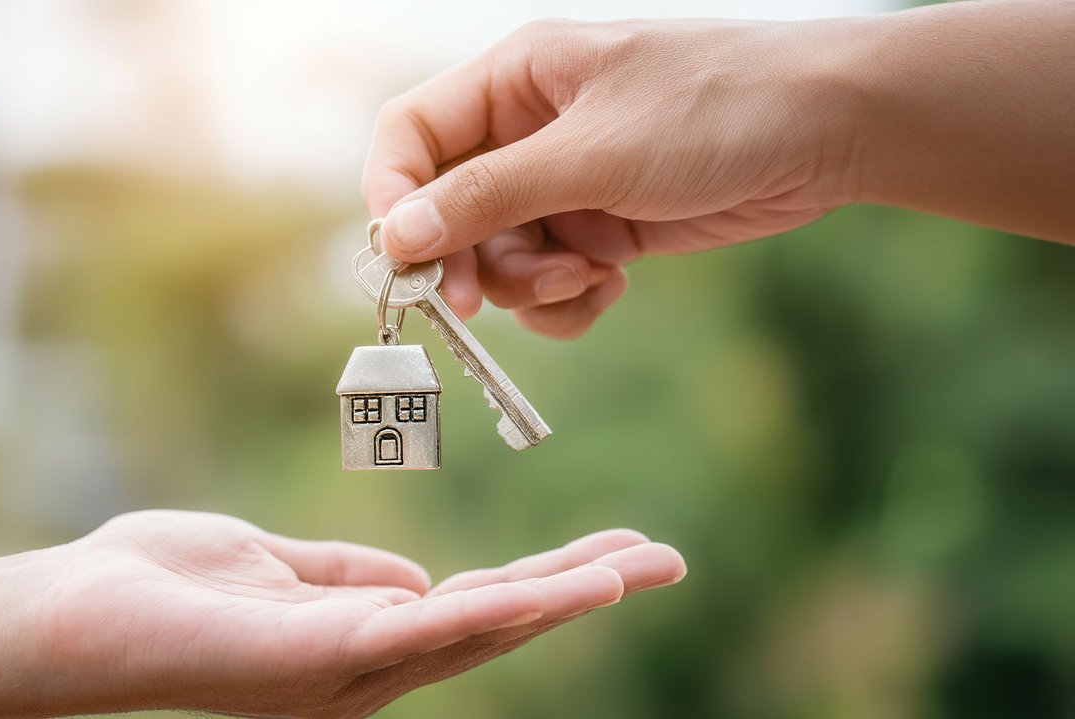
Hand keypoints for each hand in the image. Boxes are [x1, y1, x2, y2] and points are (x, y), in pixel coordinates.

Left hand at [0, 510, 684, 717]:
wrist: (70, 614)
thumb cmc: (157, 587)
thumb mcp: (271, 565)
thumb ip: (343, 574)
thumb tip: (418, 578)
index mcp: (357, 640)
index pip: (473, 606)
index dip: (547, 580)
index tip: (616, 549)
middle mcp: (364, 667)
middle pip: (494, 623)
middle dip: (581, 589)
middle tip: (666, 556)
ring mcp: (344, 670)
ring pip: (476, 631)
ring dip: (561, 599)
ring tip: (636, 567)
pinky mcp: (317, 658)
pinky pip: (422, 627)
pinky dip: (497, 609)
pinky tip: (554, 586)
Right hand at [363, 17, 863, 338]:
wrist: (830, 132)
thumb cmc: (715, 108)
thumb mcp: (593, 152)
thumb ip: (490, 196)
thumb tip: (397, 237)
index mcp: (513, 80)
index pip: (411, 136)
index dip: (392, 197)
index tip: (405, 258)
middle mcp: (528, 131)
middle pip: (446, 210)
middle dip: (464, 260)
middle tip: (471, 307)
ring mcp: (565, 184)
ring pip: (496, 257)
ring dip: (527, 285)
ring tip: (586, 278)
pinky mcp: (602, 229)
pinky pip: (548, 282)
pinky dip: (566, 299)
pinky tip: (610, 287)